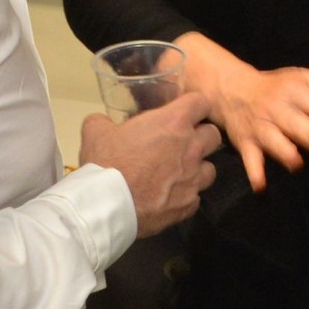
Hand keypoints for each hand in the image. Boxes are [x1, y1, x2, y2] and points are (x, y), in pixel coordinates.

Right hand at [80, 94, 223, 235]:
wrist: (108, 205)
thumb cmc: (106, 161)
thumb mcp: (96, 131)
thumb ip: (103, 121)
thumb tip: (102, 122)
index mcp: (172, 123)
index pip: (201, 103)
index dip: (194, 106)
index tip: (185, 112)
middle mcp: (190, 149)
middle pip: (213, 135)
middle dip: (202, 136)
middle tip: (183, 143)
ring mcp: (193, 179)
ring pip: (210, 169)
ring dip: (198, 169)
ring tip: (180, 173)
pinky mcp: (189, 205)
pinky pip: (195, 198)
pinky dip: (185, 197)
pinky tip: (170, 198)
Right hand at [178, 35, 308, 190]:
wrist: (231, 90)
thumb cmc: (275, 87)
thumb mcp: (301, 77)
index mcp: (297, 93)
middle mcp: (280, 111)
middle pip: (302, 128)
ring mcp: (262, 129)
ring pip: (277, 145)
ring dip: (290, 158)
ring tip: (298, 165)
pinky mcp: (246, 144)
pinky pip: (251, 162)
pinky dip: (256, 175)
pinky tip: (262, 187)